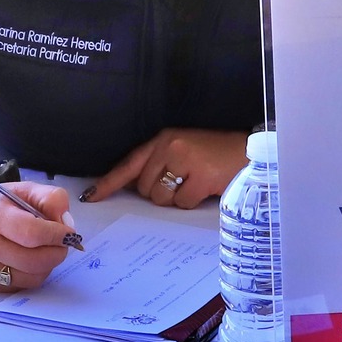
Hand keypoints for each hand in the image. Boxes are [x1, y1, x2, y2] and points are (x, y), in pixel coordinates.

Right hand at [0, 180, 77, 292]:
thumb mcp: (23, 190)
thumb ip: (50, 199)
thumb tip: (67, 224)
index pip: (32, 233)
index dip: (56, 235)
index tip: (68, 233)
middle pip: (34, 261)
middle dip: (56, 252)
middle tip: (61, 243)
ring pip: (32, 278)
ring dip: (46, 265)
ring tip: (42, 249)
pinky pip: (21, 286)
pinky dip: (32, 275)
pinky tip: (26, 260)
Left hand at [84, 127, 249, 209]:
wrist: (250, 152)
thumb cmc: (216, 154)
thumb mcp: (184, 150)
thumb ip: (159, 164)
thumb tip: (137, 188)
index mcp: (163, 139)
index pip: (129, 163)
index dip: (109, 182)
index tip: (91, 196)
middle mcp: (170, 146)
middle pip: (145, 188)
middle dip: (161, 192)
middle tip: (183, 182)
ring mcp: (185, 160)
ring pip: (161, 198)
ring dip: (177, 198)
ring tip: (196, 183)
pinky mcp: (200, 176)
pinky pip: (182, 203)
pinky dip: (193, 202)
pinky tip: (206, 188)